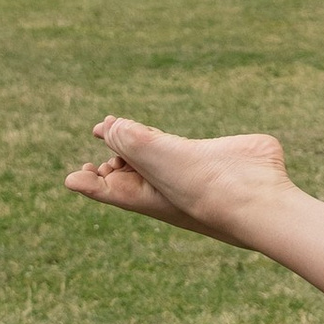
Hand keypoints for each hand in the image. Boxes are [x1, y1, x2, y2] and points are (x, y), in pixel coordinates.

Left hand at [65, 118, 290, 239]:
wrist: (251, 192)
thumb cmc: (195, 185)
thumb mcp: (149, 155)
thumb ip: (126, 137)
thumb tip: (111, 128)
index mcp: (143, 195)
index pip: (107, 189)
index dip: (88, 182)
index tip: (73, 177)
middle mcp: (164, 185)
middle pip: (129, 172)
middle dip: (113, 159)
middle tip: (101, 132)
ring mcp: (191, 170)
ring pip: (157, 157)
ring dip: (138, 146)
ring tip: (119, 130)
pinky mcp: (216, 155)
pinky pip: (187, 146)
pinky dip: (172, 140)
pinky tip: (164, 136)